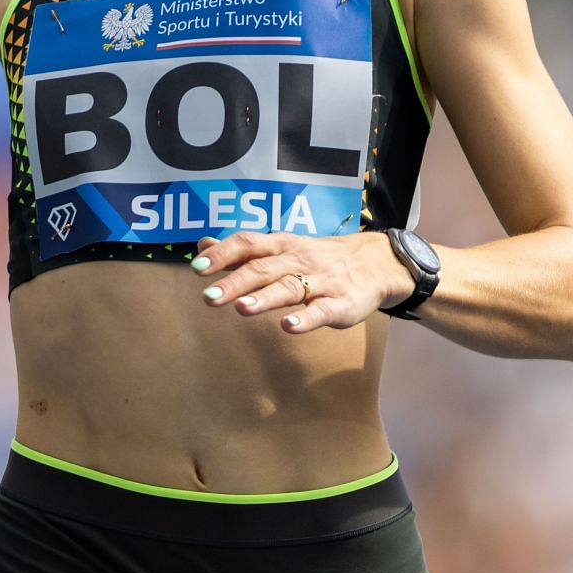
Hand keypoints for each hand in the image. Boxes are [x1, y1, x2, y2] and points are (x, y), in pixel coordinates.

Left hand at [190, 230, 414, 333]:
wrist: (375, 264)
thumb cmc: (316, 258)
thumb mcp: (280, 247)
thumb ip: (242, 250)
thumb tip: (202, 246)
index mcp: (281, 245)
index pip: (248, 244)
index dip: (223, 255)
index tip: (197, 268)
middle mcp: (299, 259)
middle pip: (264, 268)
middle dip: (234, 282)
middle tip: (208, 297)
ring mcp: (322, 281)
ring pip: (290, 288)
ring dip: (264, 298)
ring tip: (241, 308)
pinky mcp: (341, 304)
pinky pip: (322, 311)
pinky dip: (305, 319)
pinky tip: (287, 328)